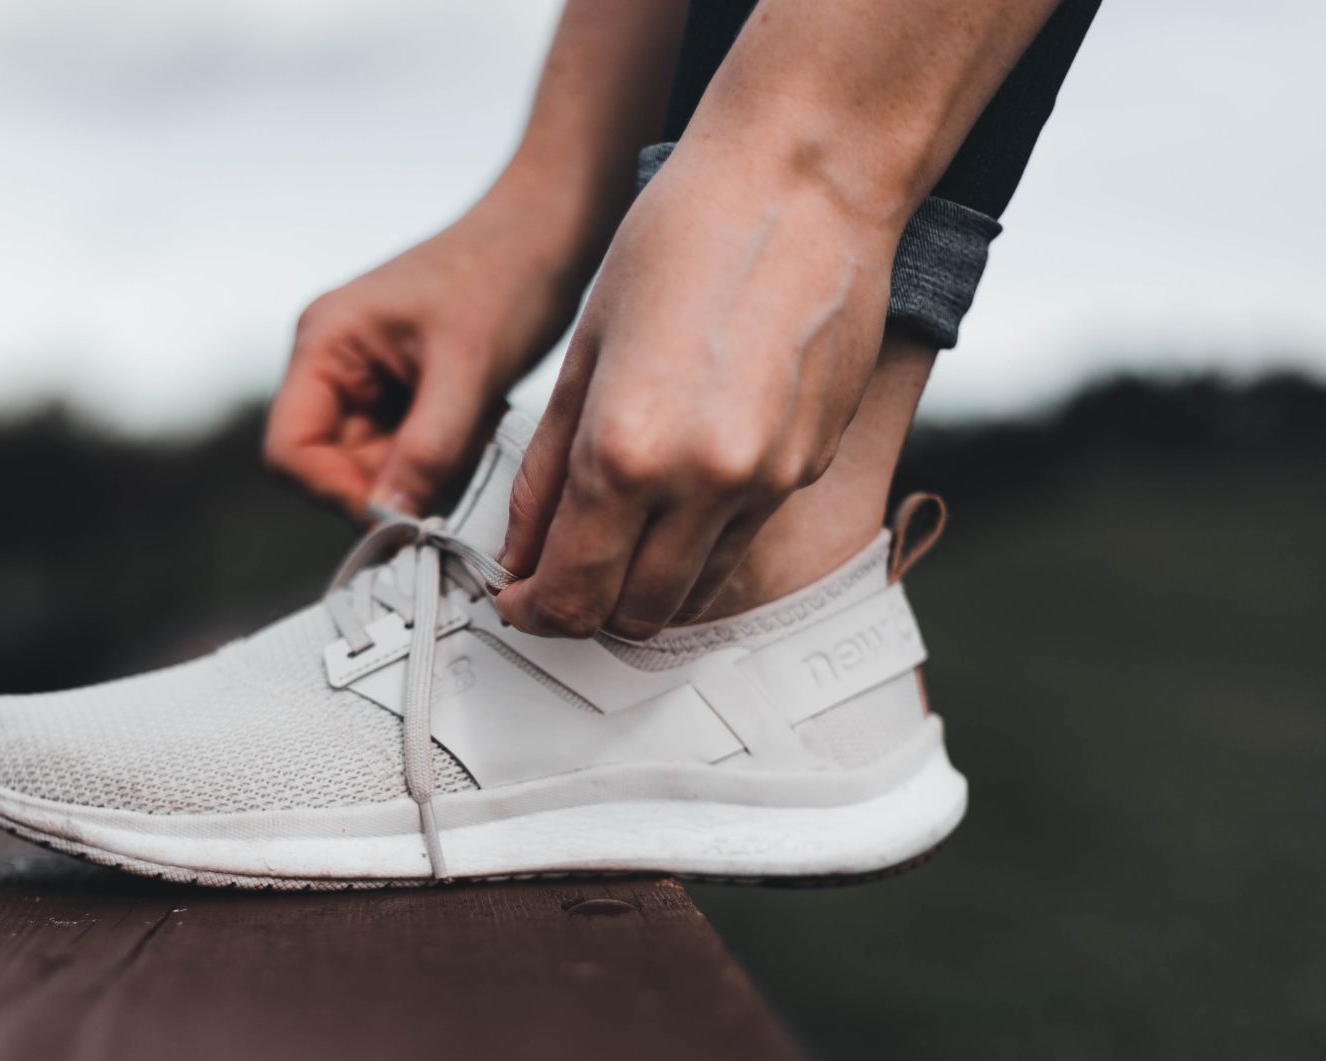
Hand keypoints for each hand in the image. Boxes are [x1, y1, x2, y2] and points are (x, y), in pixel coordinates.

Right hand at [264, 194, 589, 518]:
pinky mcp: (398, 386)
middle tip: (451, 471)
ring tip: (471, 435)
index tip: (398, 513)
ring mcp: (363, 374)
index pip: (289, 451)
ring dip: (418, 471)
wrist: (548, 231)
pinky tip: (473, 427)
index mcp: (324, 342)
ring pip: (370, 464)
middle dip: (387, 482)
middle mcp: (330, 360)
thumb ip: (425, 452)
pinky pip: (402, 448)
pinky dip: (437, 455)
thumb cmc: (506, 274)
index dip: (334, 492)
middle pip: (328, 464)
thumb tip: (389, 521)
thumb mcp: (468, 373)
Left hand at [495, 142, 899, 639]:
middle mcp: (704, 484)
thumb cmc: (685, 235)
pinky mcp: (809, 468)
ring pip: (692, 595)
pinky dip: (696, 548)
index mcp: (627, 452)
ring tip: (611, 537)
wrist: (805, 179)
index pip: (570, 595)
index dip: (532, 611)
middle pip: (631, 616)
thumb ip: (548, 469)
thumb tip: (521, 551)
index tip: (516, 597)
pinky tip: (674, 496)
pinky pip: (739, 545)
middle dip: (582, 611)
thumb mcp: (582, 352)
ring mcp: (767, 483)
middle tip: (554, 575)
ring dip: (642, 588)